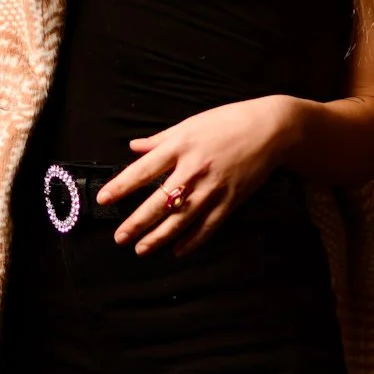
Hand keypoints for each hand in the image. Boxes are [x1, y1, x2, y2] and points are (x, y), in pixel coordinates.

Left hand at [96, 95, 300, 254]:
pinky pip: (208, 226)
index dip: (121, 187)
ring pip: (181, 219)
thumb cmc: (228, 122)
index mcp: (180, 147)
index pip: (142, 170)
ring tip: (141, 250)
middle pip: (158, 202)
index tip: (104, 199)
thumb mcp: (190, 124)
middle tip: (120, 238)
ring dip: (159, 237)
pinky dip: (192, 241)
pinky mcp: (230, 201)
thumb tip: (134, 147)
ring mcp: (212, 188)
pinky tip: (177, 250)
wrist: (270, 130)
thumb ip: (160, 139)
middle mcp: (193, 170)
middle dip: (136, 222)